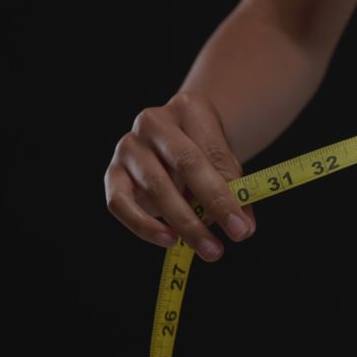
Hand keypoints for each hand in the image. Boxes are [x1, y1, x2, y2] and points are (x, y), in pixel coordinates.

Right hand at [104, 91, 256, 261]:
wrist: (176, 140)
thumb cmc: (204, 153)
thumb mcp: (225, 162)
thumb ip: (236, 190)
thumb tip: (244, 228)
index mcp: (188, 108)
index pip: (212, 152)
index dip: (228, 194)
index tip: (242, 228)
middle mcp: (153, 122)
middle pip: (186, 164)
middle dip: (211, 206)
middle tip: (230, 240)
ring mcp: (129, 146)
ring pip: (156, 187)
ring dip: (184, 223)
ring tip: (208, 248)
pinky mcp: (112, 173)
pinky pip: (120, 204)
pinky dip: (144, 226)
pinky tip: (169, 240)